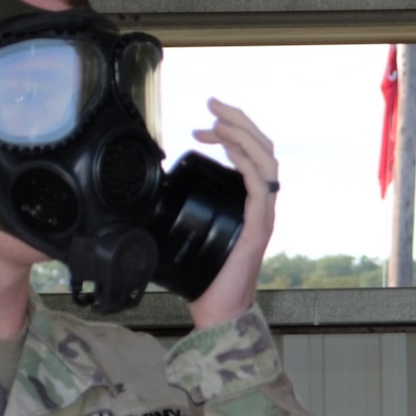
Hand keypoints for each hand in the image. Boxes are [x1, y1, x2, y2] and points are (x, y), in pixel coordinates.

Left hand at [186, 98, 276, 330]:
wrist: (218, 311)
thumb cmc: (205, 277)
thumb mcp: (188, 231)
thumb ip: (181, 209)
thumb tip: (149, 189)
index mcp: (247, 202)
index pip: (250, 154)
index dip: (232, 132)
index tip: (205, 123)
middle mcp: (261, 204)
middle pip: (262, 149)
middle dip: (238, 121)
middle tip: (213, 104)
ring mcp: (263, 215)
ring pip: (266, 161)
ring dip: (243, 135)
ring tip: (219, 121)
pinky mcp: (259, 229)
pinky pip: (262, 188)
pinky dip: (248, 165)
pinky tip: (232, 150)